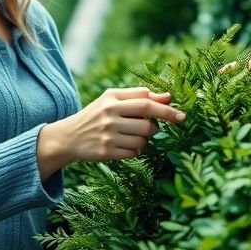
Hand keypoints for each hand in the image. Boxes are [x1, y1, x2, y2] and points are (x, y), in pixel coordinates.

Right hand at [38, 88, 184, 174]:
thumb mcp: (113, 100)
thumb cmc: (97, 115)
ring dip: (145, 140)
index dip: (166, 109)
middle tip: (155, 128)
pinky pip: (134, 153)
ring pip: (143, 140)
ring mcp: (107, 134)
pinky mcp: (106, 152)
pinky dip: (135, 150)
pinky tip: (125, 146)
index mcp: (112, 98)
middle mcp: (109, 115)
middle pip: (147, 122)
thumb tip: (168, 97)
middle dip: (157, 127)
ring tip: (133, 137)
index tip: (182, 116)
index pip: (146, 101)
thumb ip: (139, 96)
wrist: (68, 137)